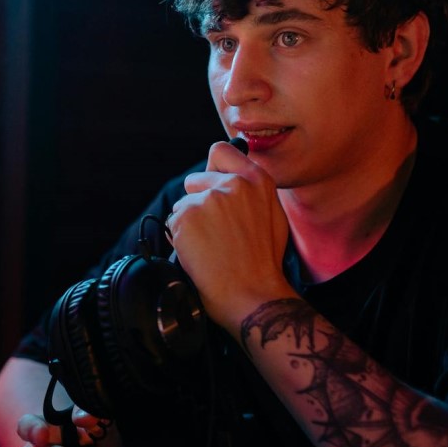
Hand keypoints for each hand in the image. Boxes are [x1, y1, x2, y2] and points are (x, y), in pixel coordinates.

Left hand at [170, 140, 294, 332]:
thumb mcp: (273, 217)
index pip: (221, 150)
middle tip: (216, 233)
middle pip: (196, 180)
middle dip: (199, 202)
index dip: (212, 168)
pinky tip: (200, 254)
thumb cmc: (263, 264)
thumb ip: (252, 192)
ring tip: (212, 248)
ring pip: (184, 205)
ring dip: (190, 224)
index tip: (212, 184)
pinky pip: (174, 224)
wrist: (253, 296)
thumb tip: (230, 178)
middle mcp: (234, 184)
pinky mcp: (187, 216)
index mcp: (258, 181)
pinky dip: (181, 239)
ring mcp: (209, 199)